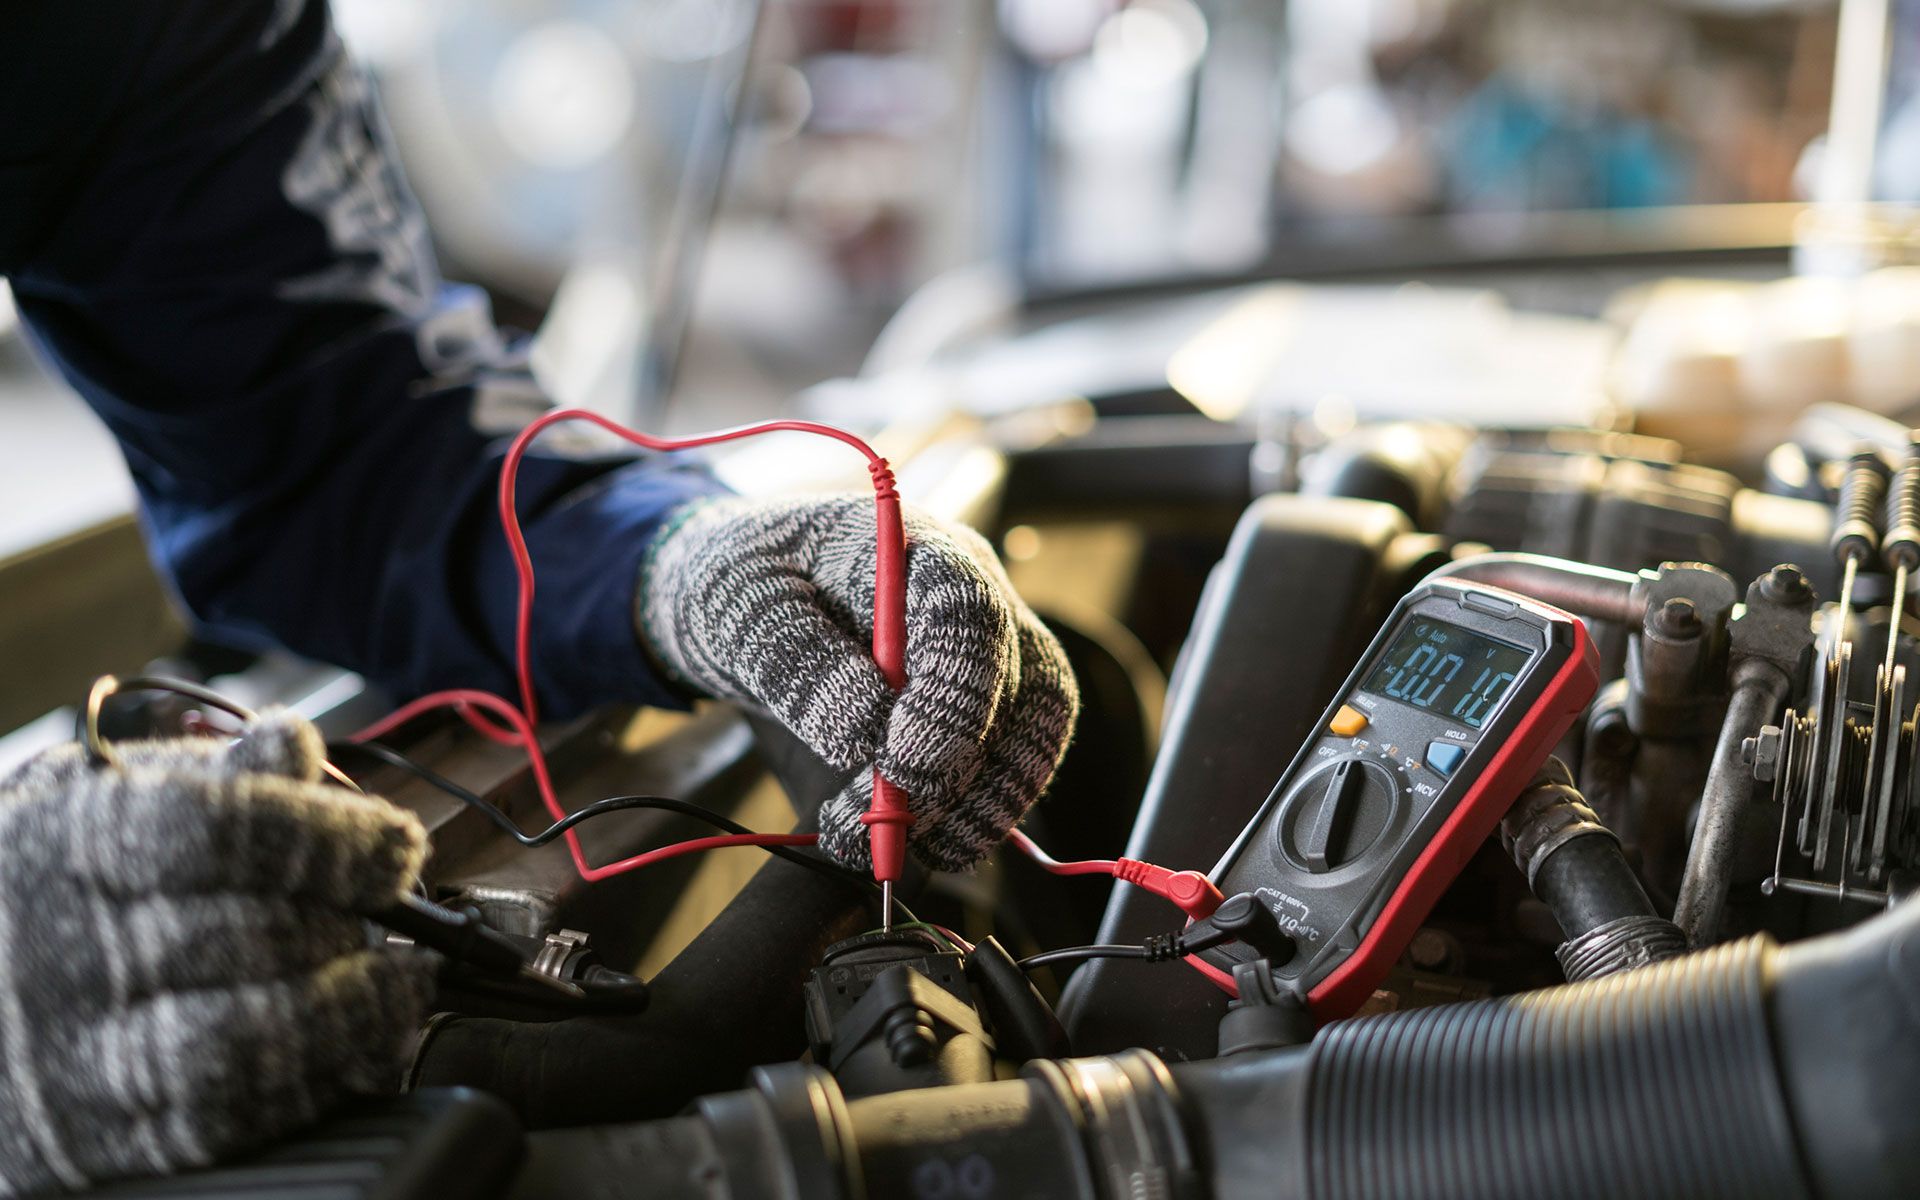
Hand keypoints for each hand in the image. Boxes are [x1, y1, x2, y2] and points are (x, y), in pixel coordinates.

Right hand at [0, 712, 432, 1196]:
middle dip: (348, 927)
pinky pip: (223, 1118)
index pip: (224, 832)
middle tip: (393, 917)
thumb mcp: (107, 801)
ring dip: (350, 1014)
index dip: (330, 840)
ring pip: (243, 1039)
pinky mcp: (93, 1134)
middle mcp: (68, 948)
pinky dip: (309, 1084)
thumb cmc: (52, 877)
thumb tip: (291, 744)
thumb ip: (211, 778)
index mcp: (73, 843)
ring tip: (401, 984)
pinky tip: (357, 1049)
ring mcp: (75, 1049)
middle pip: (251, 936)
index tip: (398, 846)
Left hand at [639, 496, 1078, 870]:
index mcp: (915, 548)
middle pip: (1012, 682)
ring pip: (1034, 727)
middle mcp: (976, 591)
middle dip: (953, 771)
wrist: (756, 592)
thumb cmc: (747, 580)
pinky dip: (980, 812)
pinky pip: (1018, 757)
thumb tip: (865, 735)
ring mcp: (995, 643)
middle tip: (882, 827)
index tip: (899, 765)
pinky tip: (925, 843)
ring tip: (890, 848)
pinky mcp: (994, 696)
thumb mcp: (742, 606)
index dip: (949, 698)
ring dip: (977, 805)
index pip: (967, 616)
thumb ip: (798, 661)